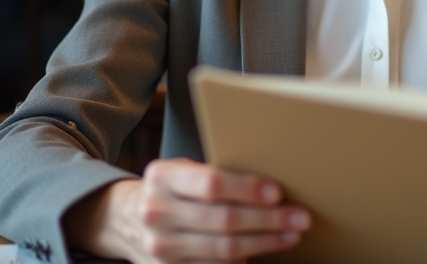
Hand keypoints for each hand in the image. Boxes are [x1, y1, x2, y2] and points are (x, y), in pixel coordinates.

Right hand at [63, 158, 309, 263]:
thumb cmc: (170, 190)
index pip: (211, 183)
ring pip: (224, 249)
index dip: (247, 189)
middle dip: (268, 220)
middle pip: (223, 220)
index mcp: (162, 177)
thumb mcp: (182, 171)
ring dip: (264, 243)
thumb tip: (270, 186)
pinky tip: (262, 253)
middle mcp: (156, 212)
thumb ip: (214, 176)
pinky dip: (242, 261)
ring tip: (290, 234)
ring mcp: (159, 247)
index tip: (278, 192)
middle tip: (300, 217)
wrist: (125, 219)